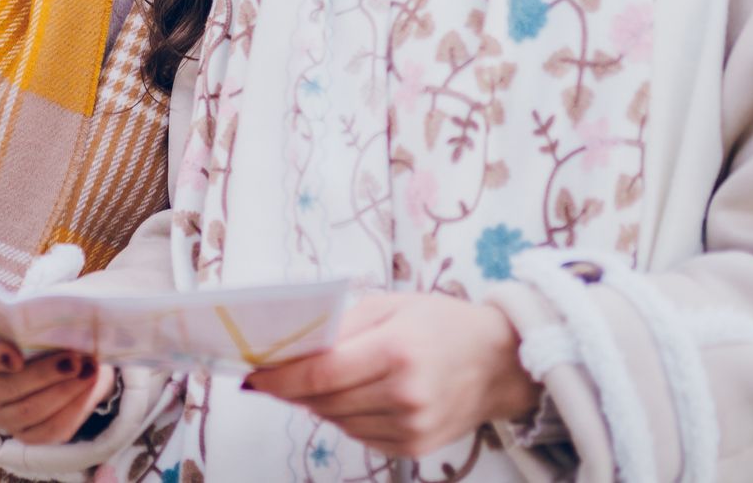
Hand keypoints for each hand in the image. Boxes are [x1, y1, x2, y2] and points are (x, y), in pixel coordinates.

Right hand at [0, 332, 115, 445]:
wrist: (48, 363)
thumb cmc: (34, 336)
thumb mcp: (30, 323)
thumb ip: (38, 322)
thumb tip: (68, 321)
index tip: (18, 357)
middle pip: (9, 388)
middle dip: (46, 374)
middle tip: (75, 360)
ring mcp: (2, 417)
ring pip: (31, 411)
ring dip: (65, 390)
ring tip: (90, 371)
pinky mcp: (26, 435)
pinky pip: (50, 429)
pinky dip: (73, 408)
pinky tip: (88, 388)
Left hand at [242, 292, 538, 459]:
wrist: (499, 362)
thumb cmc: (442, 323)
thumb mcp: (392, 304)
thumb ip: (343, 324)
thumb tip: (293, 347)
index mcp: (397, 351)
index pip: (321, 373)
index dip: (280, 378)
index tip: (253, 375)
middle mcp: (405, 395)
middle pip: (324, 401)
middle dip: (293, 390)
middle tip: (274, 374)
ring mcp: (412, 426)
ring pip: (338, 422)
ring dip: (319, 404)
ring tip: (320, 381)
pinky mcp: (415, 447)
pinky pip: (360, 436)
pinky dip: (346, 418)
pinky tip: (353, 397)